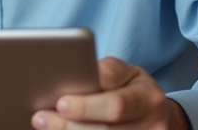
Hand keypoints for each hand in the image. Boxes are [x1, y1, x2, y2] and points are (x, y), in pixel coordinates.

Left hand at [32, 57, 190, 129]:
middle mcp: (152, 125)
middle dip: (69, 125)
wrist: (157, 115)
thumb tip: (74, 76)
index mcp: (149, 98)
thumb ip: (105, 74)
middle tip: (40, 118)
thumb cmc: (132, 89)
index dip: (86, 106)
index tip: (61, 103)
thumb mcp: (127, 73)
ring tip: (45, 127)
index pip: (116, 104)